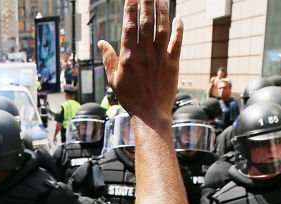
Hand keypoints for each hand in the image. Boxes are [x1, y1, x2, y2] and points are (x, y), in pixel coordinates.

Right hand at [98, 0, 183, 126]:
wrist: (150, 114)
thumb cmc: (130, 98)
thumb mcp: (114, 80)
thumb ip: (109, 59)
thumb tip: (102, 42)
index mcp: (129, 56)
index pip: (129, 26)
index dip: (130, 9)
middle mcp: (145, 54)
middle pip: (147, 23)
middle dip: (147, 3)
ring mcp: (160, 58)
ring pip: (162, 29)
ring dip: (162, 11)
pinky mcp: (173, 64)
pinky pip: (177, 43)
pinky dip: (179, 30)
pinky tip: (178, 18)